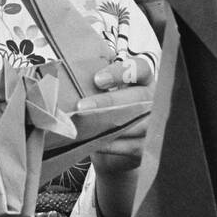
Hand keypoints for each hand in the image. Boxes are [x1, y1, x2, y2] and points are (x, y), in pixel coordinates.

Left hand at [75, 55, 154, 173]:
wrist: (113, 147)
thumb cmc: (105, 112)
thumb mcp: (101, 94)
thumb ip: (92, 84)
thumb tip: (64, 76)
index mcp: (142, 81)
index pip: (140, 69)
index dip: (121, 73)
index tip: (97, 80)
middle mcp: (151, 101)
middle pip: (139, 97)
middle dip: (110, 101)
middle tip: (83, 106)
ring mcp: (152, 124)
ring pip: (139, 124)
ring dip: (111, 126)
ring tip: (85, 127)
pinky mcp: (147, 147)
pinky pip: (133, 146)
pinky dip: (113, 145)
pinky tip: (96, 144)